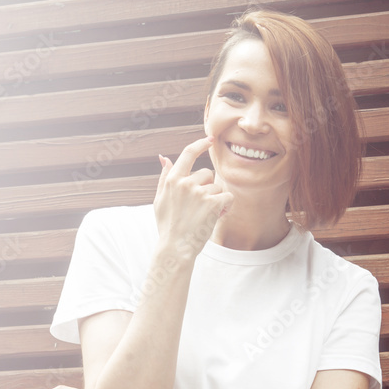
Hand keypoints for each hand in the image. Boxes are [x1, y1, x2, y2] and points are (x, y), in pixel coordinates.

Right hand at [154, 136, 233, 258]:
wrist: (175, 248)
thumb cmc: (167, 226)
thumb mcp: (159, 200)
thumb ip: (164, 178)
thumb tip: (163, 158)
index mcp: (172, 180)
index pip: (188, 153)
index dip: (200, 144)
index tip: (209, 140)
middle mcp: (186, 183)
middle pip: (207, 174)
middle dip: (207, 188)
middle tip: (198, 208)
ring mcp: (199, 193)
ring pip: (218, 188)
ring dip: (215, 200)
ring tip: (205, 216)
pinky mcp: (213, 203)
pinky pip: (228, 197)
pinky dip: (226, 207)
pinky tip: (216, 217)